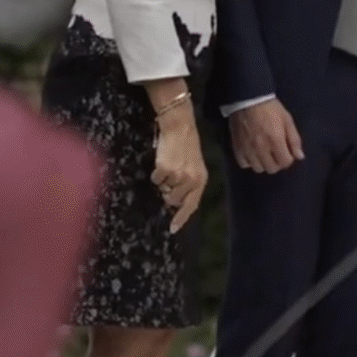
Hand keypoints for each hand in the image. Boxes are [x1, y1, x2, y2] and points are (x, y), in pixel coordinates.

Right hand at [149, 114, 206, 232]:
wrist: (180, 127)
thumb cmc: (186, 146)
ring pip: (163, 189)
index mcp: (201, 181)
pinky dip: (156, 173)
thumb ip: (189, 184)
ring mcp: (178, 177)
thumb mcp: (194, 167)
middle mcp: (191, 181)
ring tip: (168, 165)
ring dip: (163, 181)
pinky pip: (155, 179)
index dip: (181, 218)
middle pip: (173, 200)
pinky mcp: (165, 170)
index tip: (172, 228)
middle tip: (170, 176)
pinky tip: (162, 161)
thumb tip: (174, 202)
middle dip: (168, 192)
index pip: (191, 205)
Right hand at [228, 99, 303, 173]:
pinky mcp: (237, 147)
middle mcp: (261, 148)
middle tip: (276, 153)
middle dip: (277, 163)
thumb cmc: (271, 108)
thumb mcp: (287, 120)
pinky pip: (243, 164)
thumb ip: (294, 140)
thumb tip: (300, 157)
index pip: (285, 163)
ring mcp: (248, 149)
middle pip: (272, 168)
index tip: (287, 152)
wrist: (248, 98)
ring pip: (258, 168)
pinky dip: (249, 162)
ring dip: (263, 163)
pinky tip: (252, 154)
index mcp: (276, 141)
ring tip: (264, 154)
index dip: (288, 158)